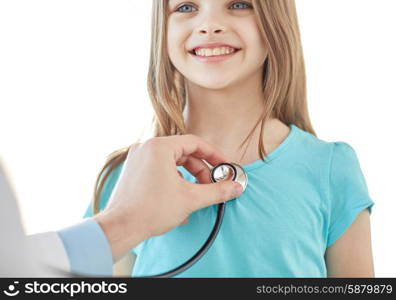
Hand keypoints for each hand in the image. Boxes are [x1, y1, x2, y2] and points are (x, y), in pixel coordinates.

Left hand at [93, 134, 242, 260]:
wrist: (120, 228)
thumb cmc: (149, 211)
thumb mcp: (191, 199)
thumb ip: (217, 191)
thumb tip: (235, 187)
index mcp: (159, 147)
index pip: (195, 142)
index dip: (213, 155)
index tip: (224, 166)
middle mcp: (146, 148)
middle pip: (183, 153)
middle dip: (200, 170)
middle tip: (211, 185)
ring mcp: (137, 159)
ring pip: (171, 163)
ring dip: (188, 178)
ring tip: (196, 195)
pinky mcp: (133, 172)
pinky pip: (159, 170)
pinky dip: (173, 182)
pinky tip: (179, 200)